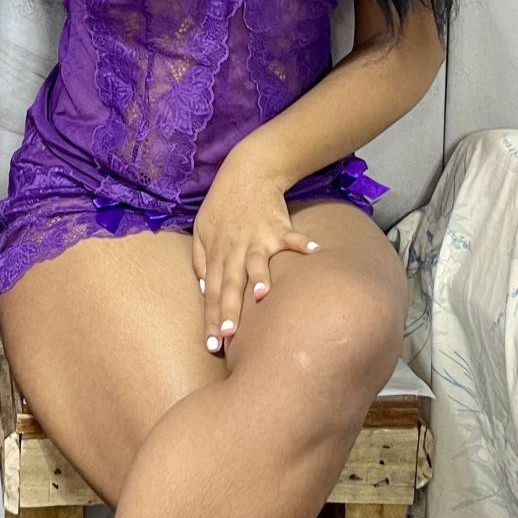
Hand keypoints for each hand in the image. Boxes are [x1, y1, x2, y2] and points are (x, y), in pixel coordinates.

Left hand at [191, 162, 318, 353]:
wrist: (247, 172)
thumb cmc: (223, 206)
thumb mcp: (201, 231)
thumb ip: (201, 262)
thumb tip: (205, 291)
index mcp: (217, 254)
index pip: (212, 293)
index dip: (211, 319)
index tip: (213, 346)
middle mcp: (235, 249)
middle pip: (231, 284)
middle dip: (229, 310)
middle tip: (228, 336)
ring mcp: (258, 237)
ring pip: (257, 260)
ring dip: (260, 276)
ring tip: (263, 295)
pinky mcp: (278, 225)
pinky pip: (292, 236)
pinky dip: (303, 243)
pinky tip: (315, 254)